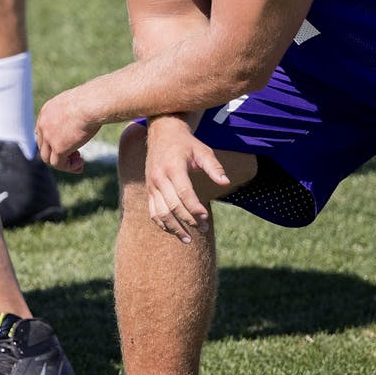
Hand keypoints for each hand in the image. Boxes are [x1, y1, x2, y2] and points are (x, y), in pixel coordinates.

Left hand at [34, 88, 100, 173]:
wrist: (92, 103)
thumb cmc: (93, 99)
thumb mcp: (79, 102)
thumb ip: (75, 111)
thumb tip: (86, 113)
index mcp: (47, 111)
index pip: (43, 131)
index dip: (55, 140)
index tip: (71, 142)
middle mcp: (44, 124)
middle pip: (44, 146)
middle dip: (58, 152)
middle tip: (77, 154)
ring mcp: (49, 137)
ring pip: (48, 158)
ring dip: (63, 162)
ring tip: (79, 161)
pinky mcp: (58, 148)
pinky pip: (59, 164)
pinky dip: (69, 167)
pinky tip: (81, 164)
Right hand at [144, 116, 228, 242]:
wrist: (162, 134)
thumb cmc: (186, 144)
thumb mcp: (202, 150)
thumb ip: (214, 166)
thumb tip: (226, 182)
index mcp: (173, 167)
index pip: (183, 192)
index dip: (194, 208)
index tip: (205, 218)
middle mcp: (159, 178)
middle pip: (172, 205)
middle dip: (188, 220)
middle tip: (204, 229)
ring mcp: (152, 185)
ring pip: (160, 213)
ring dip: (174, 228)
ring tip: (188, 240)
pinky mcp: (149, 191)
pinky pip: (153, 212)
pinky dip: (163, 224)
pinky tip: (175, 232)